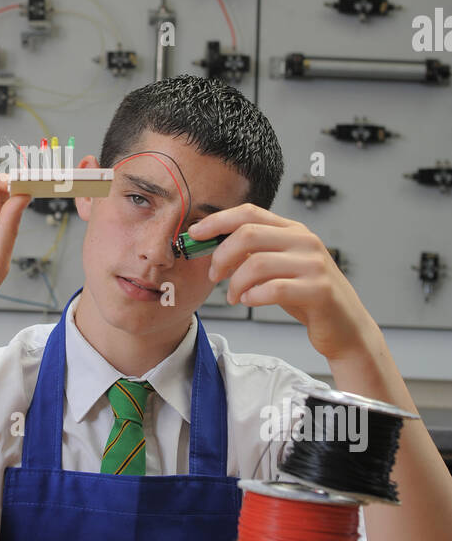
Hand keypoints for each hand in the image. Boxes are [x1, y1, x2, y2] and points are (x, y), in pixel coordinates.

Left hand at [188, 203, 379, 363]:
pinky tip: (249, 301)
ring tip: (233, 296)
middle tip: (213, 275)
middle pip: (248, 234)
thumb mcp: (280, 268)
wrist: (346, 328)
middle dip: (221, 256)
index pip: (250, 213)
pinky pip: (273, 289)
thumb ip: (254, 253)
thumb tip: (213, 246)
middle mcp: (305, 241)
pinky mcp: (319, 290)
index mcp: (293, 231)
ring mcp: (314, 265)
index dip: (218, 220)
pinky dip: (253, 296)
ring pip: (256, 263)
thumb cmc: (307, 297)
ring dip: (235, 283)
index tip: (195, 233)